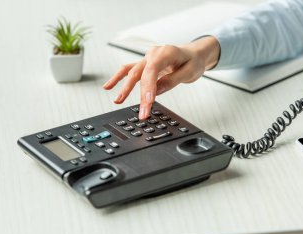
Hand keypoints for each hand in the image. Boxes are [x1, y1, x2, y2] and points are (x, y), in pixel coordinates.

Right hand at [103, 36, 219, 119]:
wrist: (193, 54)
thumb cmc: (193, 61)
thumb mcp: (189, 71)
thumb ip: (172, 80)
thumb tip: (156, 91)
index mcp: (166, 52)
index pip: (153, 69)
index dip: (149, 86)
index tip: (148, 101)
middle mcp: (154, 54)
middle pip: (142, 74)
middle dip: (140, 95)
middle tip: (142, 112)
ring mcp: (147, 58)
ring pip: (132, 72)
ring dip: (124, 87)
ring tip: (118, 100)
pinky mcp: (144, 65)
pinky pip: (128, 70)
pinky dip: (118, 78)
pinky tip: (108, 86)